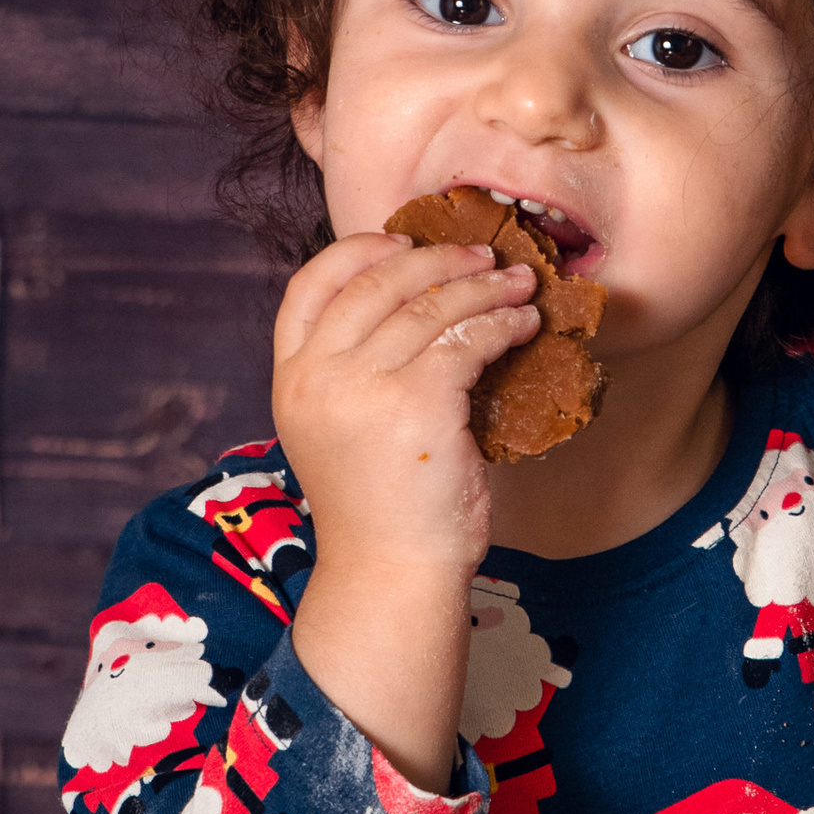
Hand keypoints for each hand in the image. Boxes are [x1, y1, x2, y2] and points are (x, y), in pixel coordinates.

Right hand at [273, 231, 541, 792]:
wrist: (392, 574)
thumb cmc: (380, 508)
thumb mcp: (340, 429)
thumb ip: (355, 370)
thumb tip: (421, 302)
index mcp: (290, 380)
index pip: (308, 287)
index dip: (357, 251)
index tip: (401, 240)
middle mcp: (316, 377)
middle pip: (376, 283)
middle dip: (435, 259)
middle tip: (481, 255)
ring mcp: (361, 387)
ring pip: (430, 305)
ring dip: (483, 285)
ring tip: (518, 282)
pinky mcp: (416, 402)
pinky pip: (467, 338)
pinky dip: (502, 322)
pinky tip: (523, 323)